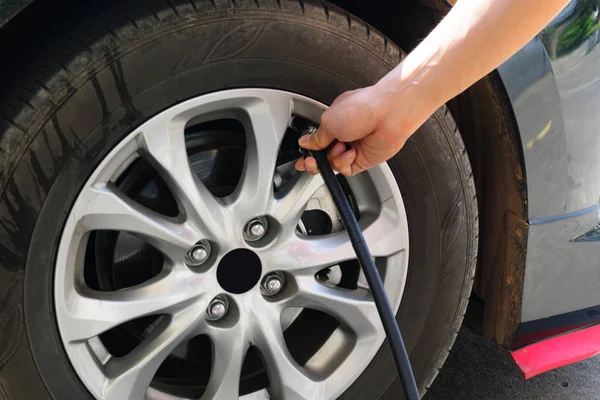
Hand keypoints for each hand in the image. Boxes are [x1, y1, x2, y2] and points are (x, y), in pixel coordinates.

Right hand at [295, 82, 433, 175]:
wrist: (388, 114)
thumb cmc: (363, 108)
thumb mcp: (329, 121)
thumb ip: (316, 137)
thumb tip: (305, 142)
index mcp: (335, 122)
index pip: (317, 141)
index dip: (308, 151)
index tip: (301, 158)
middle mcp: (344, 135)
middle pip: (323, 156)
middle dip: (315, 161)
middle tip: (311, 162)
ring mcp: (354, 147)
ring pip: (333, 164)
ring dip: (332, 158)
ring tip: (339, 147)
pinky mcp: (363, 159)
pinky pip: (346, 169)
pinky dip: (344, 163)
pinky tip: (350, 153)